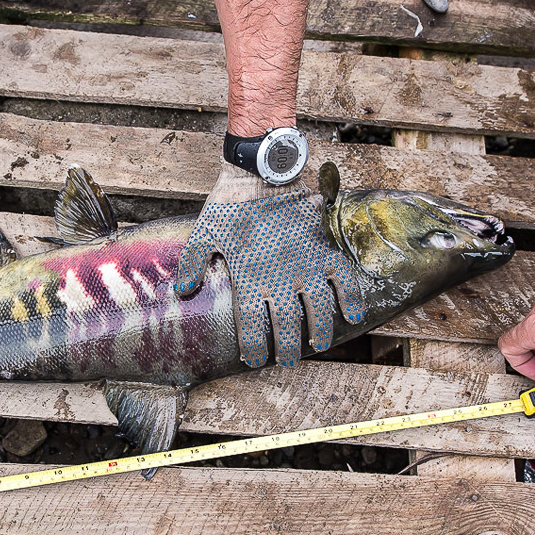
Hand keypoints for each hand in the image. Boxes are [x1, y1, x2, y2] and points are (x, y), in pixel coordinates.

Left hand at [175, 164, 364, 367]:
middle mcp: (281, 278)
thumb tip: (181, 292)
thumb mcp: (203, 234)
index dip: (254, 348)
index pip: (252, 325)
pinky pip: (343, 279)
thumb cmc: (230, 205)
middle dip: (288, 348)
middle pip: (288, 324)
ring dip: (320, 331)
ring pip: (318, 309)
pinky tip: (353, 315)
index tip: (254, 361)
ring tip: (318, 345)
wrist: (263, 173)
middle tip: (288, 361)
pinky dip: (350, 298)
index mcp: (249, 278)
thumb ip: (192, 265)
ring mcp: (306, 265)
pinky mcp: (323, 249)